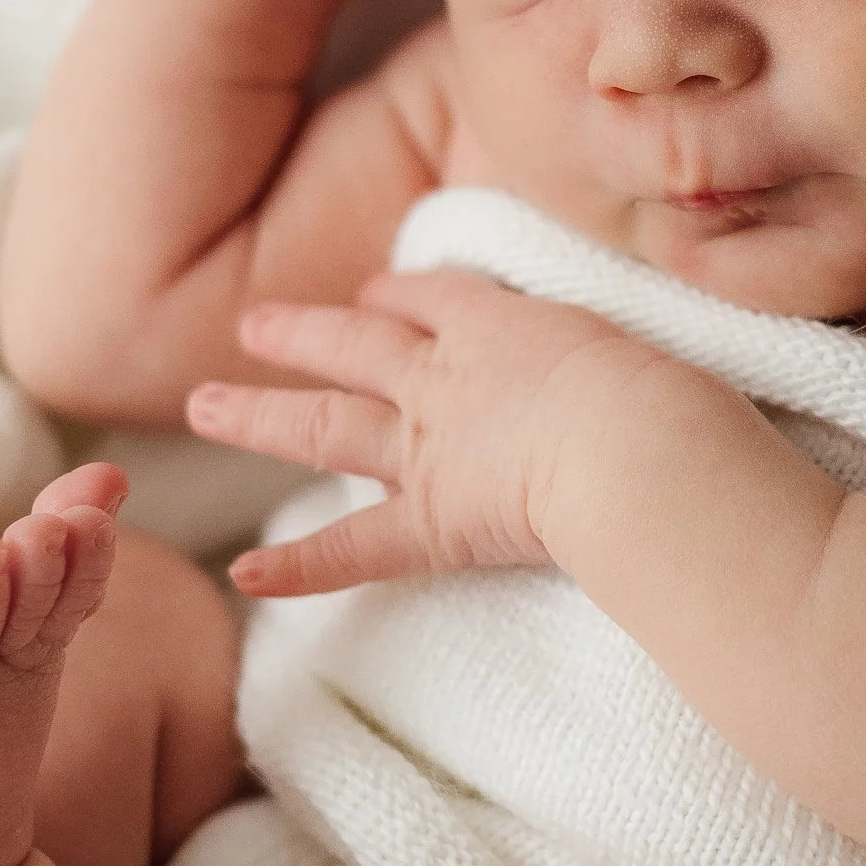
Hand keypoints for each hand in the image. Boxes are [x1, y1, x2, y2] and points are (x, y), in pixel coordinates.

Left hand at [188, 267, 662, 593]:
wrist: (634, 446)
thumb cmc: (664, 398)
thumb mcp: (644, 347)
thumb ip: (618, 357)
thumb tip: (649, 376)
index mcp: (500, 325)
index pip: (434, 298)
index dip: (399, 293)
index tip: (374, 290)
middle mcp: (446, 377)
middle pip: (356, 344)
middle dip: (302, 333)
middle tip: (251, 327)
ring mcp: (427, 448)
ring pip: (324, 424)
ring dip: (258, 414)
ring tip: (200, 405)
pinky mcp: (430, 521)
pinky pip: (351, 548)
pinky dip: (297, 565)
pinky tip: (244, 574)